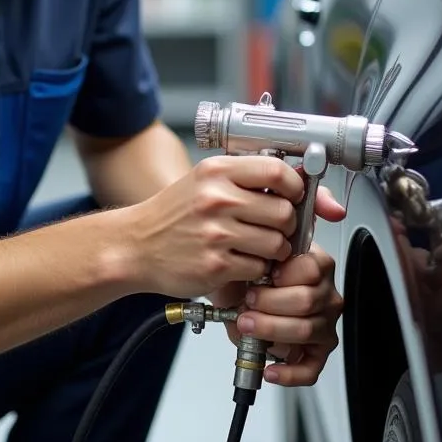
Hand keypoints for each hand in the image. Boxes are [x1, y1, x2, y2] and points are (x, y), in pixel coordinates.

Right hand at [125, 154, 305, 298]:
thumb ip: (249, 180)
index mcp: (216, 171)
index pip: (277, 172)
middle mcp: (216, 199)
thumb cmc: (176, 214)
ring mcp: (215, 234)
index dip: (295, 187)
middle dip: (286, 225)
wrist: (136, 245)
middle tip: (272, 228)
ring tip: (255, 247)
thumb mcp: (206, 183)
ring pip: (277, 244)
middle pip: (284, 212)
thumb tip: (305, 184)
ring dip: (274, 251)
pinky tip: (239, 262)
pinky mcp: (214, 266)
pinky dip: (255, 270)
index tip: (293, 197)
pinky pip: (259, 269)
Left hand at [234, 243, 343, 386]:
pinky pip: (310, 368)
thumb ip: (259, 264)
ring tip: (248, 326)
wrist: (249, 294)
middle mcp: (326, 294)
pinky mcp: (319, 351)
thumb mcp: (257, 260)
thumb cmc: (256, 276)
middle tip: (248, 303)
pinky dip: (289, 373)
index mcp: (317, 264)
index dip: (285, 274)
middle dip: (270, 303)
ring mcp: (326, 324)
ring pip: (305, 331)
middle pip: (307, 300)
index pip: (311, 269)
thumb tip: (252, 279)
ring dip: (271, 330)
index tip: (262, 275)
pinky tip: (270, 370)